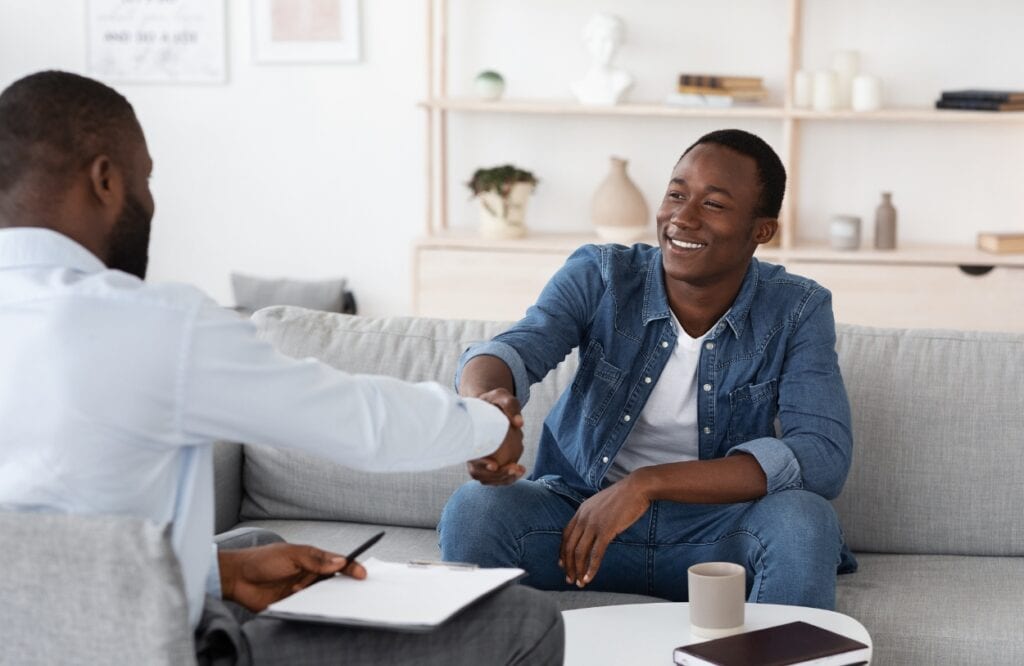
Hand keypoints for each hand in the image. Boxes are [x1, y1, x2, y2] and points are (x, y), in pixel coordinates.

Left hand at [218, 542, 366, 611]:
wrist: (237, 578)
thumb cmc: (262, 560)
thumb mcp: (290, 555)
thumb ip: (315, 560)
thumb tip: (340, 562)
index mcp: (312, 559)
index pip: (337, 562)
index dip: (351, 567)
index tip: (362, 574)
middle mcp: (309, 574)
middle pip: (333, 581)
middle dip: (344, 586)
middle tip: (355, 593)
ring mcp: (302, 590)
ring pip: (322, 596)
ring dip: (327, 599)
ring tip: (334, 603)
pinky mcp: (293, 605)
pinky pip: (308, 608)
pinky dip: (313, 609)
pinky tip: (316, 610)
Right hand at [466, 388, 525, 484]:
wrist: (488, 407)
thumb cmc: (493, 401)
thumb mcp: (501, 396)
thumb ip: (510, 405)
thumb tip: (519, 424)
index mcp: (468, 436)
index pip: (469, 456)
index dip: (480, 464)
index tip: (494, 465)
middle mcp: (469, 451)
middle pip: (478, 473)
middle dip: (497, 475)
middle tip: (515, 468)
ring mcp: (476, 459)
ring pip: (486, 478)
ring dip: (503, 479)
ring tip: (520, 470)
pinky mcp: (485, 463)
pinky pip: (492, 477)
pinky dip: (505, 478)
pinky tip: (519, 470)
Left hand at [560, 475, 650, 587]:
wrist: (637, 487)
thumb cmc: (623, 496)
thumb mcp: (602, 504)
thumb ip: (594, 515)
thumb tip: (593, 529)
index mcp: (581, 510)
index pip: (566, 535)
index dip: (562, 552)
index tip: (563, 565)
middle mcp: (584, 517)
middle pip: (569, 546)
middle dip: (568, 565)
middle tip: (570, 579)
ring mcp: (594, 524)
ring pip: (580, 552)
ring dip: (578, 569)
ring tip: (580, 582)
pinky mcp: (606, 530)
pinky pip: (595, 553)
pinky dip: (591, 568)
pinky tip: (589, 577)